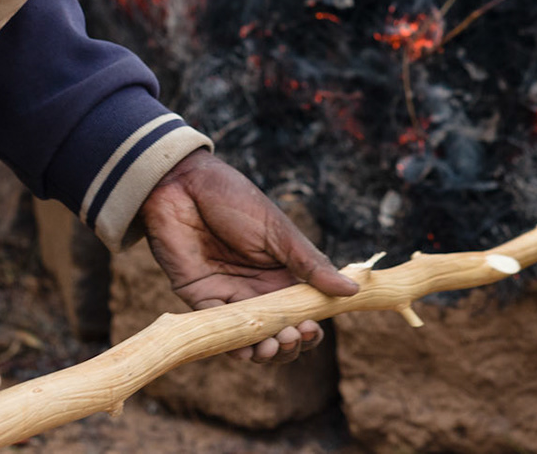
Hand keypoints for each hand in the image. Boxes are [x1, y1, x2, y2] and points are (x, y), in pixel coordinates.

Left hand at [139, 149, 356, 362]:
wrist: (184, 186)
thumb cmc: (236, 201)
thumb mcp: (280, 233)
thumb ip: (311, 265)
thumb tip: (352, 290)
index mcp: (282, 273)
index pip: (303, 311)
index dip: (311, 327)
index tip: (313, 328)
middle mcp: (258, 290)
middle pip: (279, 331)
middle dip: (290, 343)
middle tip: (293, 335)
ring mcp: (230, 297)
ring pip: (251, 338)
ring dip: (265, 350)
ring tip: (273, 345)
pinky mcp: (201, 300)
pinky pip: (218, 332)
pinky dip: (234, 346)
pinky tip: (246, 349)